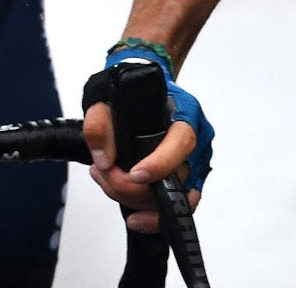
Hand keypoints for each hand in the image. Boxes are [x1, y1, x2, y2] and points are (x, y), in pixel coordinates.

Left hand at [81, 45, 212, 234]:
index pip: (182, 143)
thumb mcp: (105, 95)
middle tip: (105, 174)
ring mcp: (195, 163)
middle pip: (176, 178)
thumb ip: (99, 124)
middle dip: (135, 187)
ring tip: (106, 179)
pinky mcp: (187, 179)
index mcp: (184, 114)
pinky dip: (149, 210)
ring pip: (174, 196)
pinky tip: (128, 204)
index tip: (136, 175)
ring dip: (136, 198)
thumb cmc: (129, 88)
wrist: (141, 85)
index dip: (160, 164)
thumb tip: (104, 160)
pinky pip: (174, 203)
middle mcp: (196, 140)